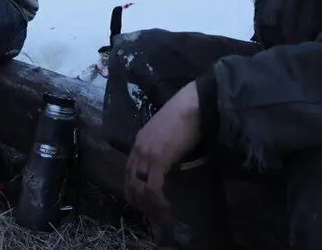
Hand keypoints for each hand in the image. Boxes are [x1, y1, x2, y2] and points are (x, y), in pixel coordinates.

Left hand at [123, 81, 201, 223]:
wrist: (193, 104)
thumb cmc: (186, 115)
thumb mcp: (167, 134)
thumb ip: (162, 148)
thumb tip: (169, 165)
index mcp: (139, 142)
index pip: (128, 172)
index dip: (134, 191)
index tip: (145, 204)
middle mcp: (138, 149)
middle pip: (130, 183)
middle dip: (140, 203)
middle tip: (153, 216)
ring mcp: (146, 154)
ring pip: (140, 189)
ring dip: (150, 207)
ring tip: (162, 217)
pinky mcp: (158, 159)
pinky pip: (153, 187)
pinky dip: (158, 201)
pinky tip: (167, 208)